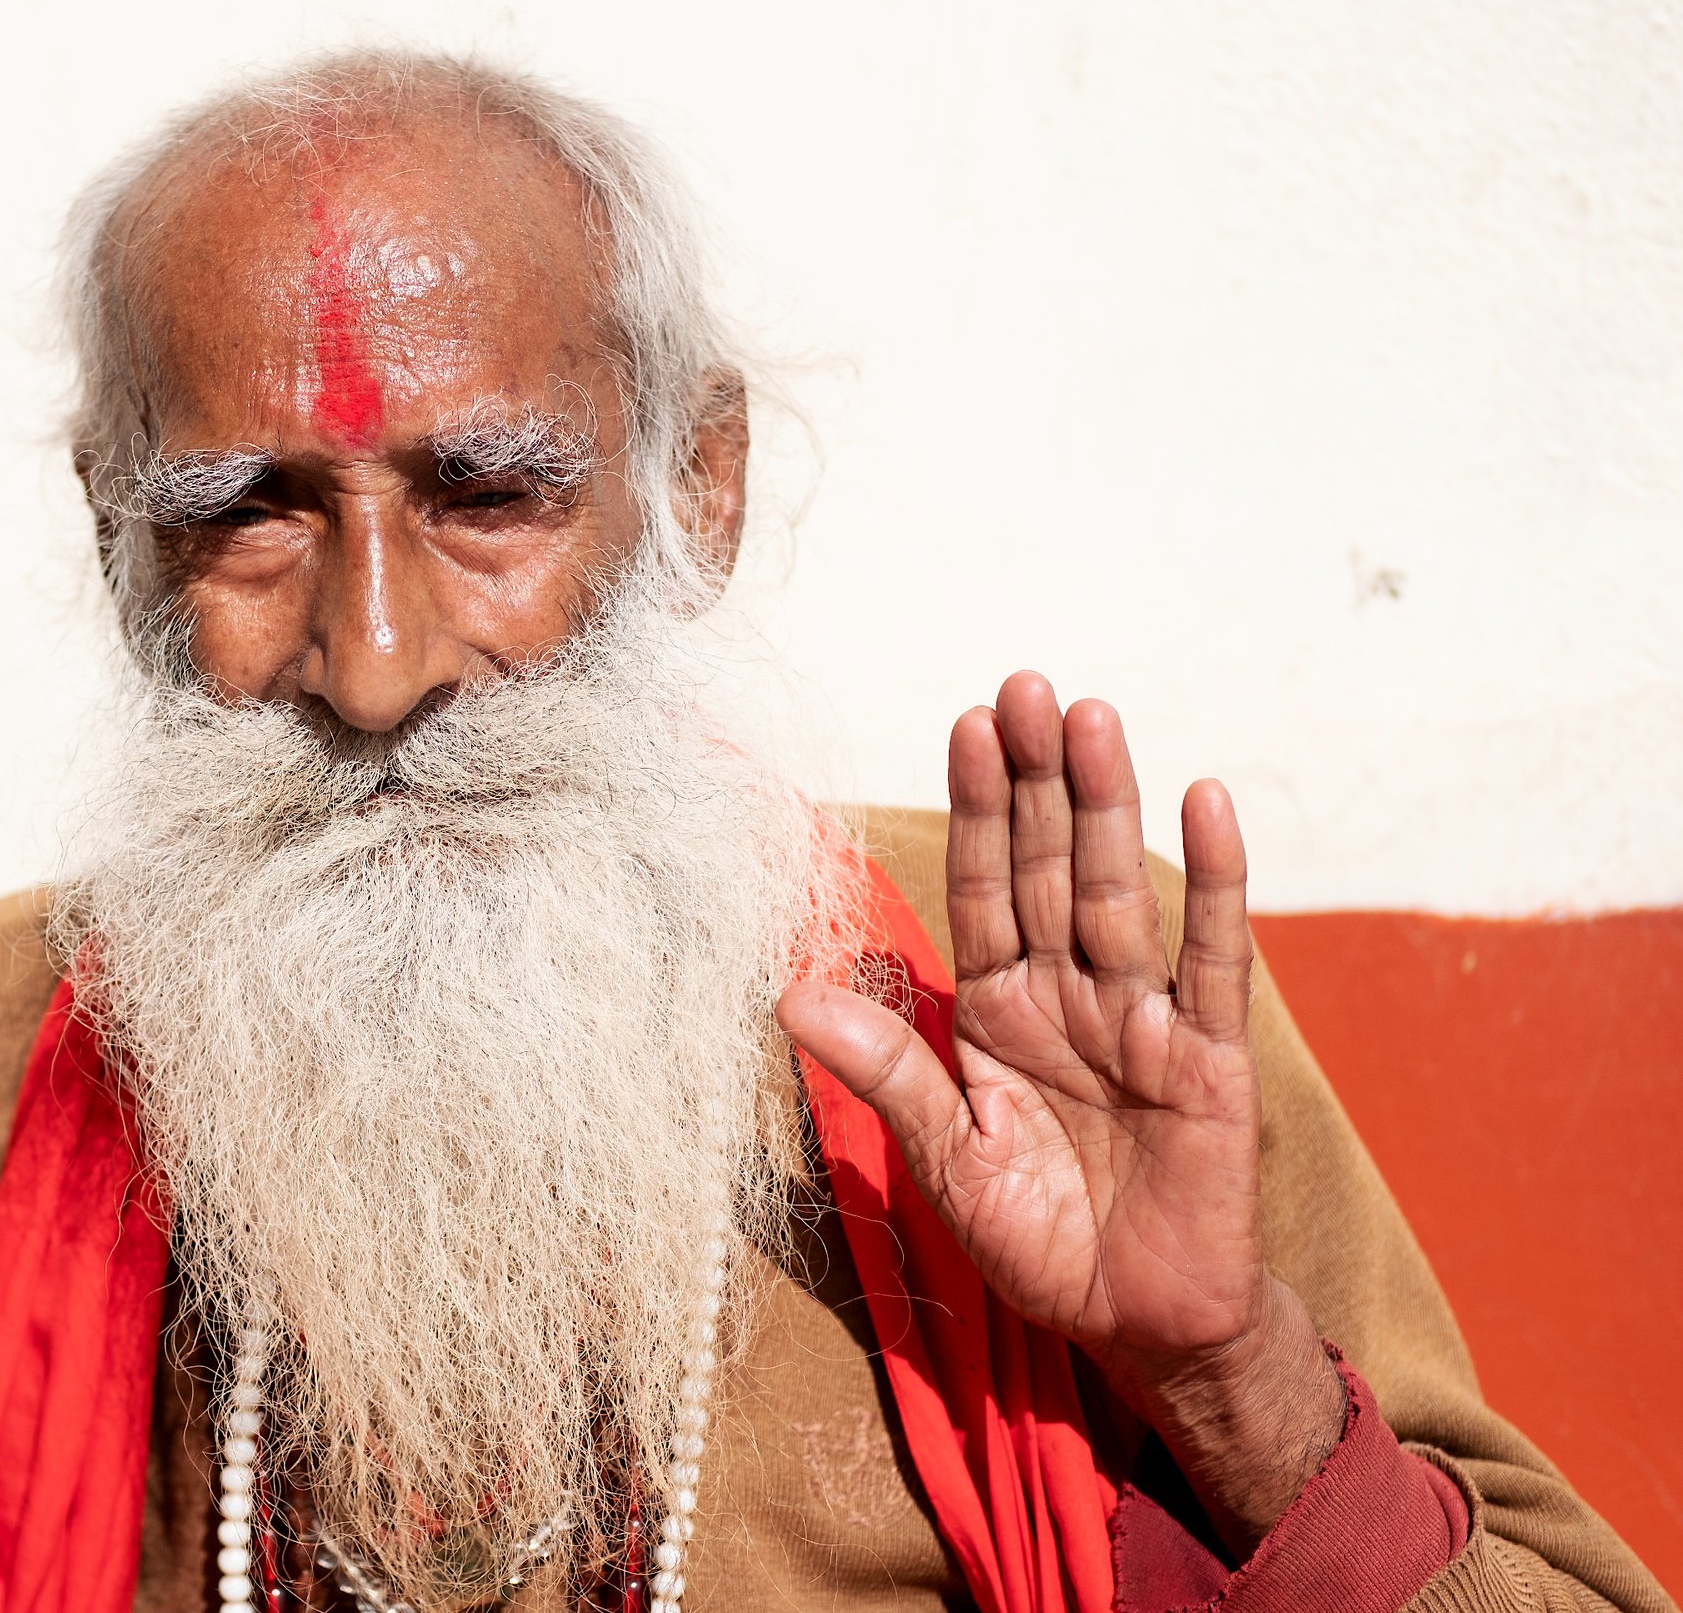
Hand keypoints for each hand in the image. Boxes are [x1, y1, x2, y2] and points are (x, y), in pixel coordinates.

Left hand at [778, 671, 1341, 1543]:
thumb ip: (887, 1068)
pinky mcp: (1209, 1058)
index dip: (976, 809)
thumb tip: (790, 992)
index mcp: (997, 1011)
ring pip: (1118, 893)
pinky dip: (1212, 882)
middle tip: (1025, 684)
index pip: (983, 889)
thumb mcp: (943, 1155)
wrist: (1133, 1320)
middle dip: (1036, 779)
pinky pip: (1213, 960)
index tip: (964, 723)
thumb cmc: (1037, 1236)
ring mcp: (1141, 1019)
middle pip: (1048, 868)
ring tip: (1090, 717)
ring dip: (1106, 804)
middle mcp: (1068, 996)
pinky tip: (1207, 803)